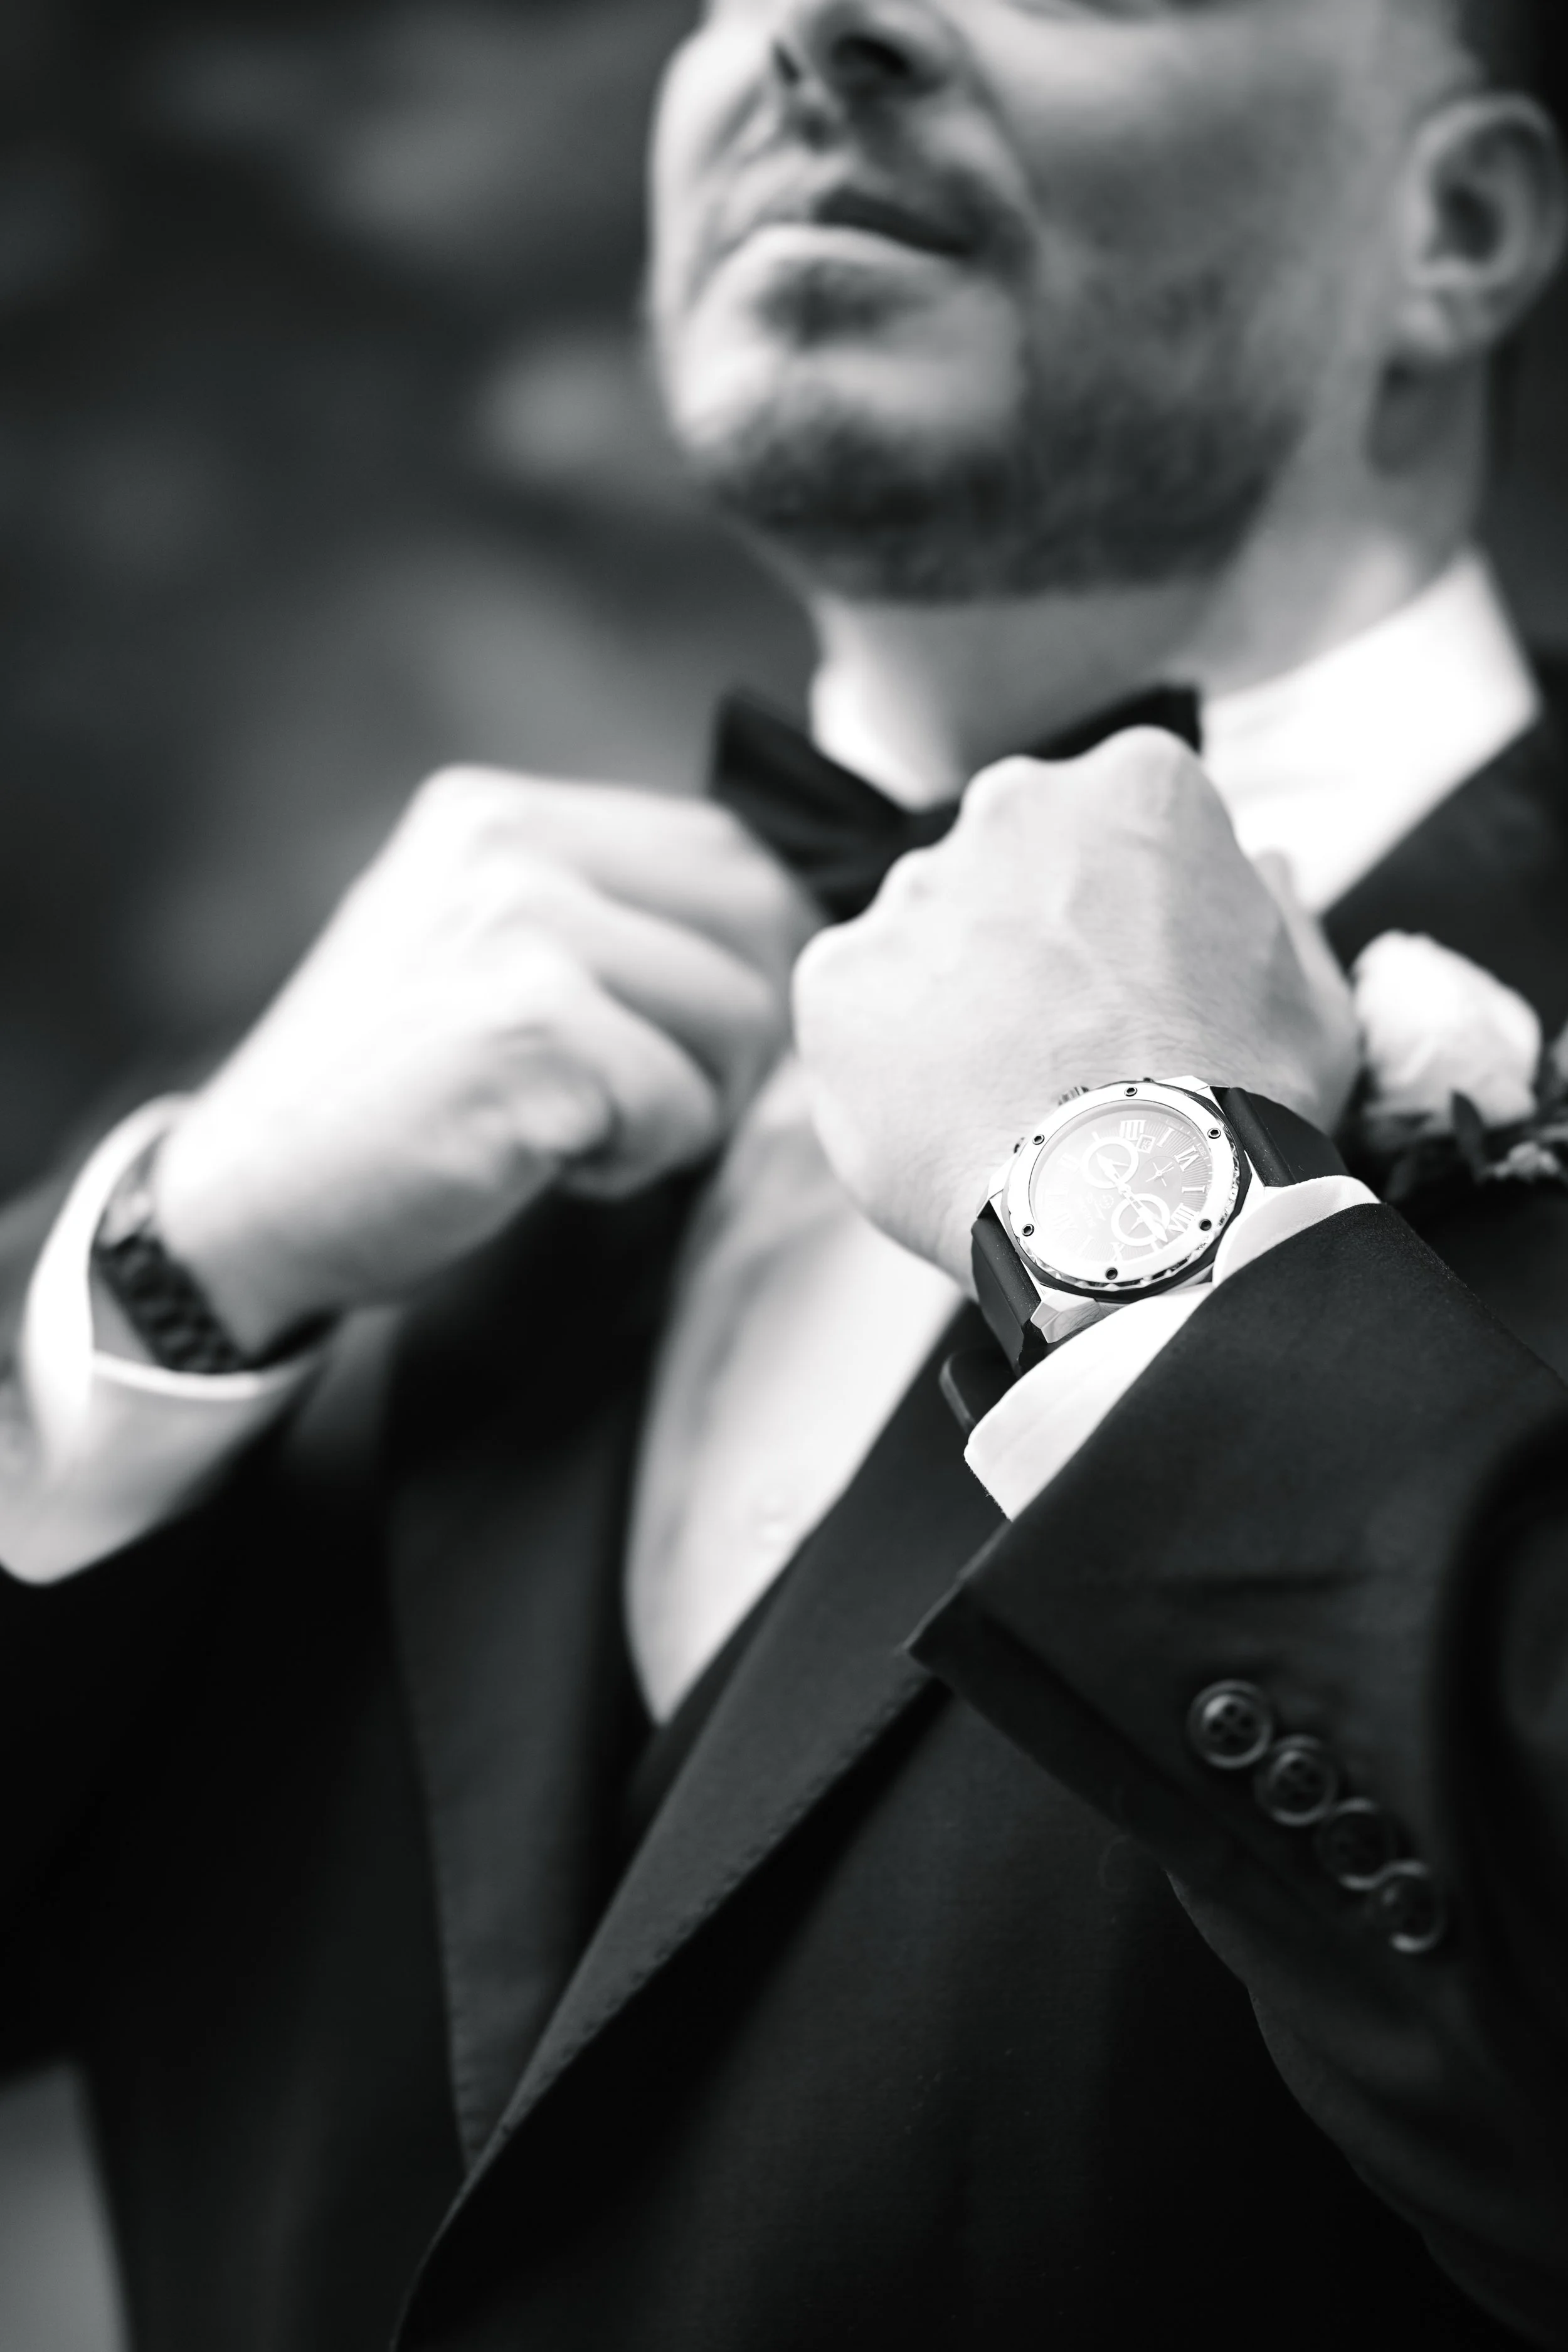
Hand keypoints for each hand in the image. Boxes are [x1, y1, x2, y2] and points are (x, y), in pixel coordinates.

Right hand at [154, 768, 817, 1355]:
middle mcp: (509, 845)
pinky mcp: (528, 1025)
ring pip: (741, 1013)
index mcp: (502, 815)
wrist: (249, 1205)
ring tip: (578, 1126)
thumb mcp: (486, 959)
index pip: (730, 849)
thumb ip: (610, 918)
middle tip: (636, 1100)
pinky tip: (547, 1160)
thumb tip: (800, 927)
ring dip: (687, 1106)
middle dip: (734, 1034)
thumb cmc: (395, 1103)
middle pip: (760, 915)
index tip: (683, 1041)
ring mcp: (515, 926)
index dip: (749, 961)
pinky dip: (639, 1159)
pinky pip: (685, 1102)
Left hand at [792, 730, 1358, 1286]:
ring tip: (1006, 1100)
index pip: (1119, 825)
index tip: (1141, 989)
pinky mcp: (836, 975)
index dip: (1130, 917)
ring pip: (927, 935)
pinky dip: (887, 1059)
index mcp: (1135, 786)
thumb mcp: (1313, 1001)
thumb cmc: (1241, 1105)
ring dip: (955, 998)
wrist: (1132, 1205)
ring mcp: (915, 888)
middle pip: (1012, 866)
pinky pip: (856, 1008)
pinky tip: (947, 1121)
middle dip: (1030, 939)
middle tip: (1068, 1045)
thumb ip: (1274, 911)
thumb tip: (1263, 863)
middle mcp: (1014, 807)